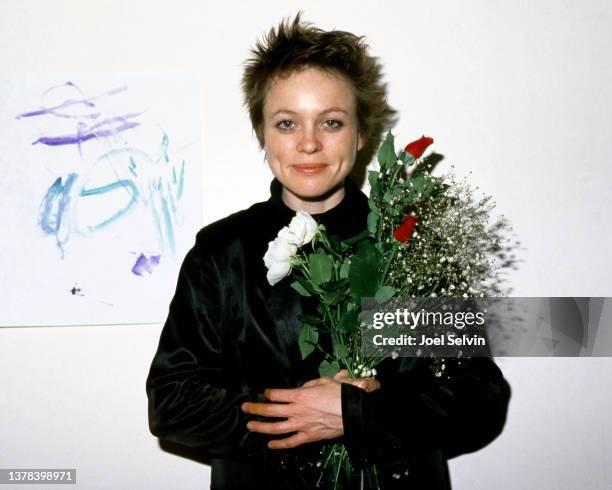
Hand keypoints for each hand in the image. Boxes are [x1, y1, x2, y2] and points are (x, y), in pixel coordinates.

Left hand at [241, 370, 380, 448]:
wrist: (356, 412)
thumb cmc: (343, 393)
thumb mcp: (327, 380)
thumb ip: (313, 382)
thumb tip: (307, 385)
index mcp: (301, 394)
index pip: (277, 394)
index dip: (268, 393)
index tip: (264, 392)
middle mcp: (297, 410)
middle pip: (270, 410)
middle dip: (255, 408)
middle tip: (244, 407)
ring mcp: (301, 425)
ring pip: (276, 428)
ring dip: (261, 427)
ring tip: (250, 425)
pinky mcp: (309, 437)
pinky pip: (290, 442)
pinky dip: (279, 444)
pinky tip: (270, 444)